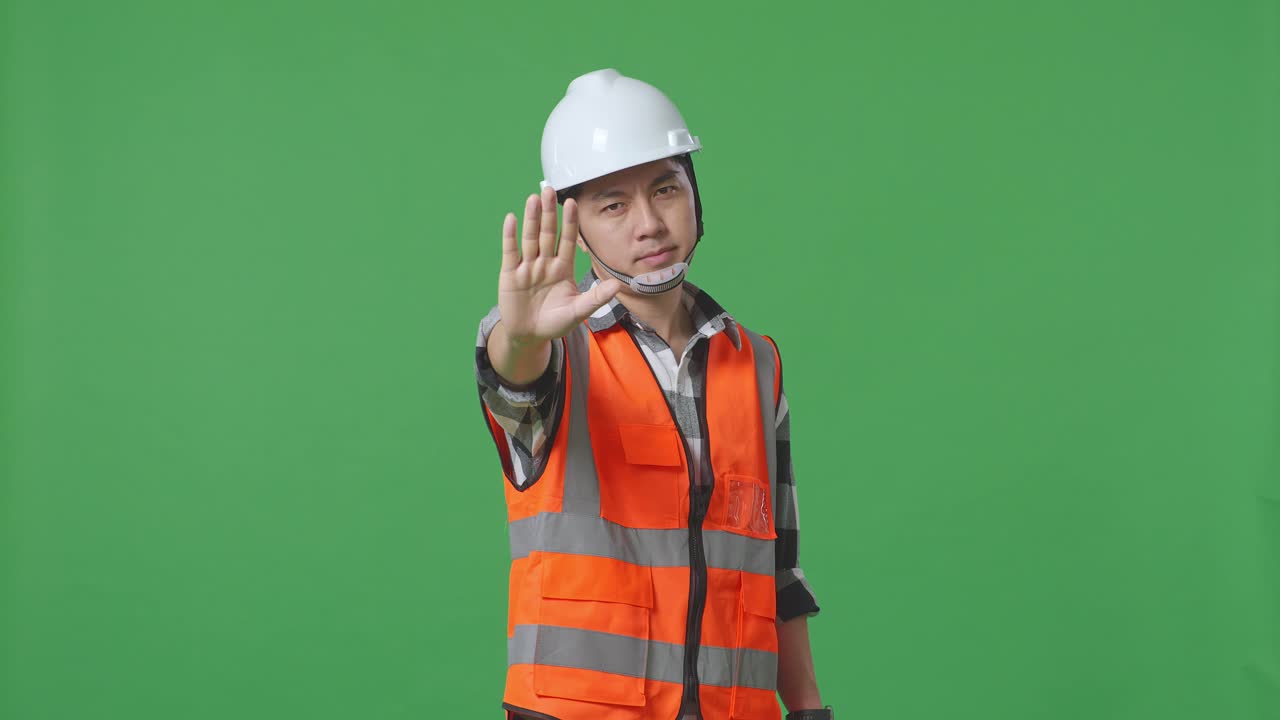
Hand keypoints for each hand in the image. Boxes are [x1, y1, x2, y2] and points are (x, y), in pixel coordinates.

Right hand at [498, 185, 624, 344]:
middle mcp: (545, 263)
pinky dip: (510, 236)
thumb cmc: (555, 322)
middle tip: (549, 189)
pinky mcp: (510, 274)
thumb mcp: (578, 311)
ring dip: (531, 218)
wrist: (530, 336)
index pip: (567, 240)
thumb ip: (596, 298)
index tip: (573, 203)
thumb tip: (617, 285)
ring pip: (530, 238)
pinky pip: (510, 252)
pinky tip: (512, 219)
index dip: (570, 222)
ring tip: (534, 198)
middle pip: (547, 233)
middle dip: (549, 212)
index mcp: (562, 268)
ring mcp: (527, 267)